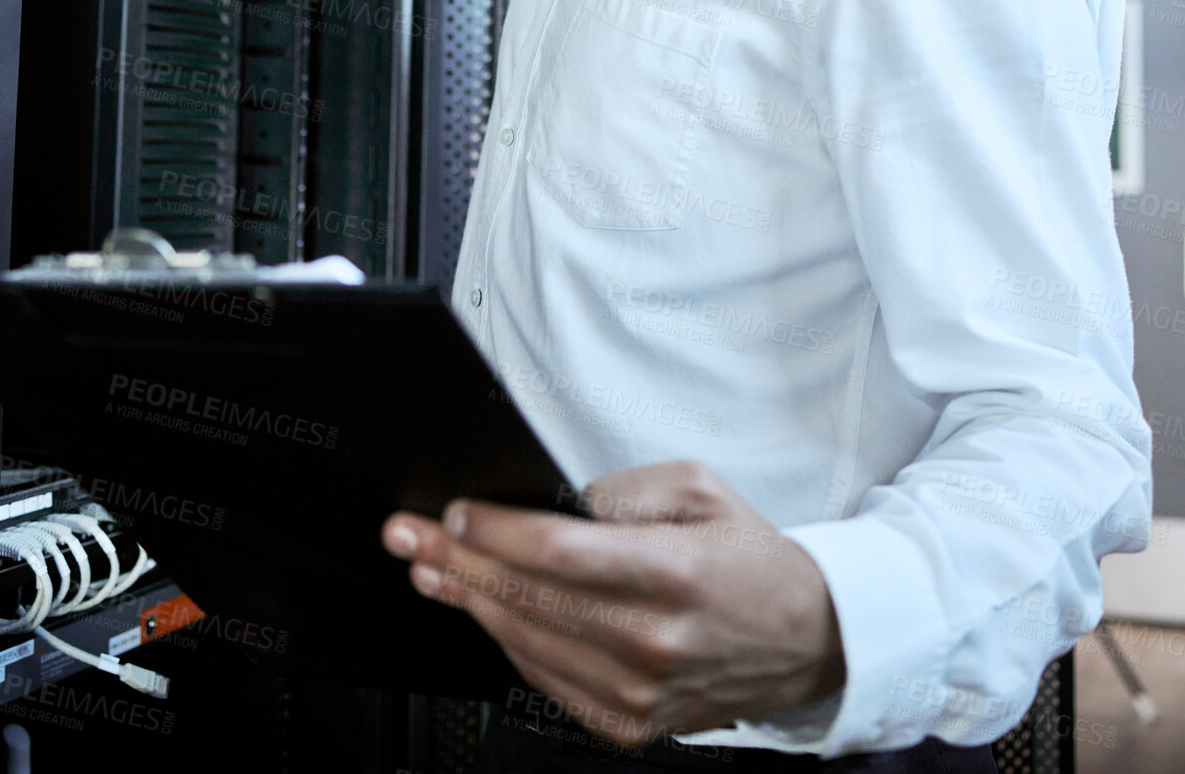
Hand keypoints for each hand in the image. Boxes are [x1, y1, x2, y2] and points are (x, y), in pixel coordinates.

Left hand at [381, 460, 844, 746]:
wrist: (805, 638)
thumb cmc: (748, 556)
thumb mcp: (700, 489)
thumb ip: (625, 490)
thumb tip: (556, 500)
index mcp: (672, 572)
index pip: (558, 552)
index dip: (495, 533)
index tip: (453, 513)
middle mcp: (652, 640)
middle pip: (528, 598)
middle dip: (456, 562)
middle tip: (406, 535)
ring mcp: (638, 693)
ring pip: (527, 642)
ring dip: (467, 602)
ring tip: (427, 570)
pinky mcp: (630, 725)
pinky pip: (546, 680)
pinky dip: (506, 642)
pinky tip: (479, 610)